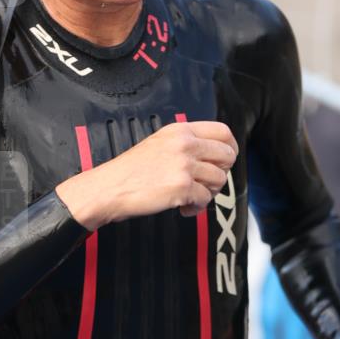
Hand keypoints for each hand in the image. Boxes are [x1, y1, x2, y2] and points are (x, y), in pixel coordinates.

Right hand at [55, 121, 237, 230]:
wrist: (109, 188)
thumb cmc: (130, 171)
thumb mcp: (159, 143)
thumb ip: (185, 143)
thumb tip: (213, 155)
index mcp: (180, 131)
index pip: (223, 131)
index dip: (230, 148)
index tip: (225, 160)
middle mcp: (184, 144)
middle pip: (227, 156)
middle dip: (221, 173)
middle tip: (206, 183)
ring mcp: (184, 165)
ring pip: (220, 180)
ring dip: (208, 193)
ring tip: (192, 197)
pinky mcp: (181, 187)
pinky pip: (206, 199)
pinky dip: (196, 208)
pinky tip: (183, 207)